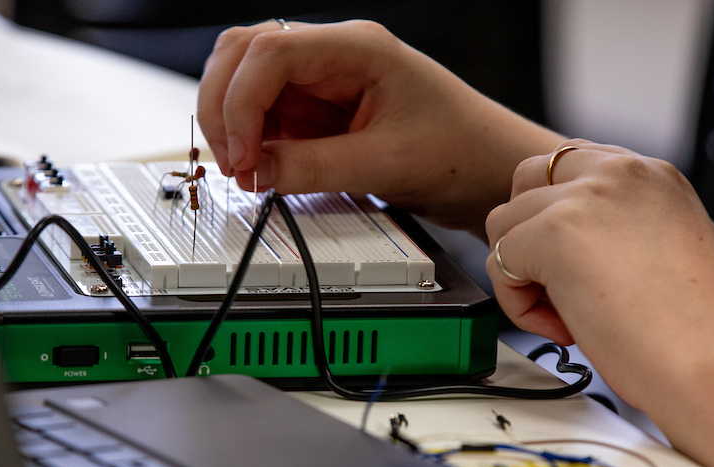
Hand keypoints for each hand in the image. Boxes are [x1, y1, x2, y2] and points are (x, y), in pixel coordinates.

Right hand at [197, 19, 559, 232]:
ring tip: (244, 169)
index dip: (240, 103)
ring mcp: (322, 80)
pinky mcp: (317, 111)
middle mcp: (334, 54)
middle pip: (243, 53)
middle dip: (224, 107)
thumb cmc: (461, 152)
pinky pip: (263, 113)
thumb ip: (315, 168)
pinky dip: (248, 138)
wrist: (489, 171)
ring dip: (230, 121)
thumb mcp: (387, 165)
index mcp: (358, 47)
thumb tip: (255, 172)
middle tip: (232, 164)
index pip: (270, 51)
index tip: (242, 156)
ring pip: (244, 78)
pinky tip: (259, 168)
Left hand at [484, 141, 713, 405]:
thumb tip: (563, 246)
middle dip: (528, 237)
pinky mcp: (556, 231)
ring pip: (504, 223)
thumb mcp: (660, 252)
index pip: (571, 166)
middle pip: (527, 180)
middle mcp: (622, 173)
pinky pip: (498, 260)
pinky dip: (518, 304)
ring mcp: (588, 196)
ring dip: (523, 276)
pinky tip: (565, 327)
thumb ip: (614, 230)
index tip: (573, 266)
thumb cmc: (695, 334)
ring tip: (570, 317)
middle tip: (563, 292)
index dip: (555, 218)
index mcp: (653, 175)